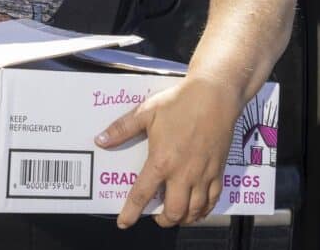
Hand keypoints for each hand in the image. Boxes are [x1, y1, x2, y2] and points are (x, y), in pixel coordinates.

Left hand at [95, 75, 242, 228]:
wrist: (214, 96)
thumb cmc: (180, 102)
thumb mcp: (146, 112)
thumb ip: (122, 129)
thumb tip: (101, 140)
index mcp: (161, 161)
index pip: (142, 194)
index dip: (131, 212)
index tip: (124, 222)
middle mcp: (183, 173)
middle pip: (174, 211)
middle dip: (164, 220)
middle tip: (156, 217)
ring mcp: (203, 174)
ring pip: (194, 211)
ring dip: (183, 218)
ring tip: (175, 215)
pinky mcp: (218, 171)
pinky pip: (213, 200)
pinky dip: (204, 210)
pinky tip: (198, 209)